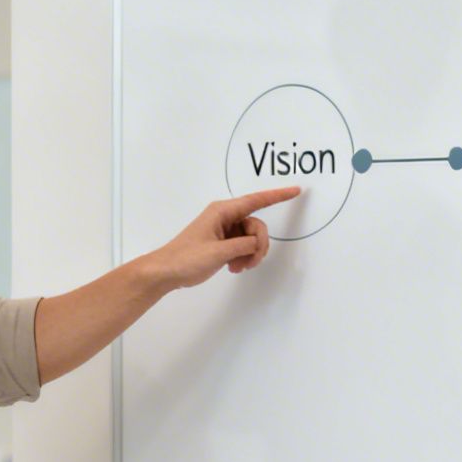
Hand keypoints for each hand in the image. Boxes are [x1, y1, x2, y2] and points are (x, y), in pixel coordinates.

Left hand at [150, 186, 299, 289]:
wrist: (166, 272)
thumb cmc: (187, 258)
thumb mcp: (219, 252)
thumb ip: (243, 246)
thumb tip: (256, 244)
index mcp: (222, 211)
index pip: (256, 201)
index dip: (277, 195)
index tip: (295, 190)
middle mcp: (225, 217)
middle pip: (256, 226)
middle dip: (258, 246)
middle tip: (250, 263)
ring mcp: (224, 229)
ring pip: (251, 238)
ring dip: (250, 255)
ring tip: (237, 268)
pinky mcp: (223, 242)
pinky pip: (243, 246)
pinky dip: (243, 258)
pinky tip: (234, 268)